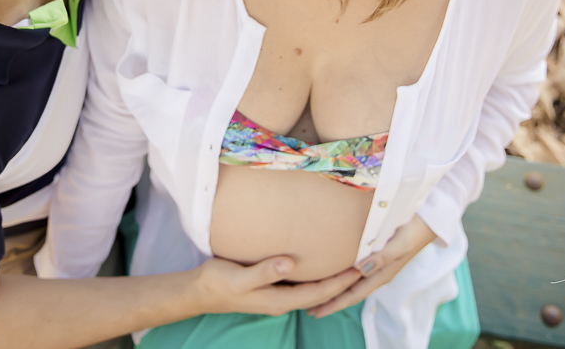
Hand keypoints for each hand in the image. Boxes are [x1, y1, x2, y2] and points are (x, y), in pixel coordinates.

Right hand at [192, 256, 361, 316]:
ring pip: (313, 290)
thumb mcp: (239, 277)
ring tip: (349, 264)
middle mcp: (283, 300)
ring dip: (331, 280)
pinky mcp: (272, 287)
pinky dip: (316, 276)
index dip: (340, 282)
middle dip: (343, 283)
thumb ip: (264, 271)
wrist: (200, 291)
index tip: (359, 268)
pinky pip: (302, 284)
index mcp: (279, 300)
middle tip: (364, 264)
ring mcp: (278, 295)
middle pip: (321, 294)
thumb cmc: (218, 282)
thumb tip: (290, 264)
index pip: (318, 293)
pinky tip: (320, 264)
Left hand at [306, 214, 437, 318]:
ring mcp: (377, 264)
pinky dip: (341, 275)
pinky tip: (332, 271)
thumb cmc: (414, 229)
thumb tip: (361, 269)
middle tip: (308, 309)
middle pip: (349, 292)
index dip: (334, 304)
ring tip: (316, 293)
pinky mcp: (377, 254)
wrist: (430, 218)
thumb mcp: (399, 243)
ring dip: (334, 289)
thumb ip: (382, 257)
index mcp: (382, 274)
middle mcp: (378, 272)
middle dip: (330, 301)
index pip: (353, 295)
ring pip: (351, 282)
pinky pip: (355, 270)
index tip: (314, 312)